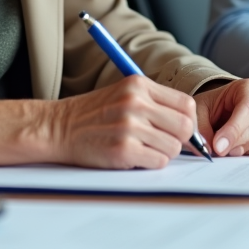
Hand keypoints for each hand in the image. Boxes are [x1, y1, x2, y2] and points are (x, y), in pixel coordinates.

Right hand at [48, 75, 197, 168]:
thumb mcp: (124, 94)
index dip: (188, 121)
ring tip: (143, 148)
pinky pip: (158, 161)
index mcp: (139, 85)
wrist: (59, 127)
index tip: (181, 130)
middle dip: (180, 139)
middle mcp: (136, 103)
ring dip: (163, 152)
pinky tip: (134, 157)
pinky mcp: (123, 150)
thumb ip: (154, 103)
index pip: (186, 104)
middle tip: (165, 142)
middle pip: (185, 126)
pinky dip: (150, 163)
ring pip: (173, 147)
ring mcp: (130, 126)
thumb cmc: (93, 114)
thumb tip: (189, 126)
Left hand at [192, 79, 248, 156]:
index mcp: (247, 88)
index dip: (234, 128)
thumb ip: (202, 126)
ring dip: (242, 148)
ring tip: (224, 151)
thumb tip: (208, 146)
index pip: (247, 106)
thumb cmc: (209, 106)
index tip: (219, 145)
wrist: (212, 113)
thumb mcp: (199, 110)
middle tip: (217, 151)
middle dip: (235, 141)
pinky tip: (235, 152)